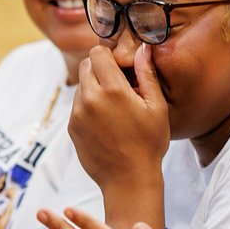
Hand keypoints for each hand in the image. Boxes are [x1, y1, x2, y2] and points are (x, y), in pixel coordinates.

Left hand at [68, 44, 167, 192]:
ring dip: (93, 88)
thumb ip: (147, 74)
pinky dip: (88, 107)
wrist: (128, 180)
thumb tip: (142, 49)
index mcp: (112, 90)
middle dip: (100, 69)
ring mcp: (77, 114)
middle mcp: (90, 99)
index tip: (120, 66)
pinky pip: (77, 106)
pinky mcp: (72, 128)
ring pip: (80, 86)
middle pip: (86, 66)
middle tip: (118, 85)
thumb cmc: (149, 145)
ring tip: (113, 108)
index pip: (97, 53)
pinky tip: (106, 122)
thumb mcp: (157, 108)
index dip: (109, 55)